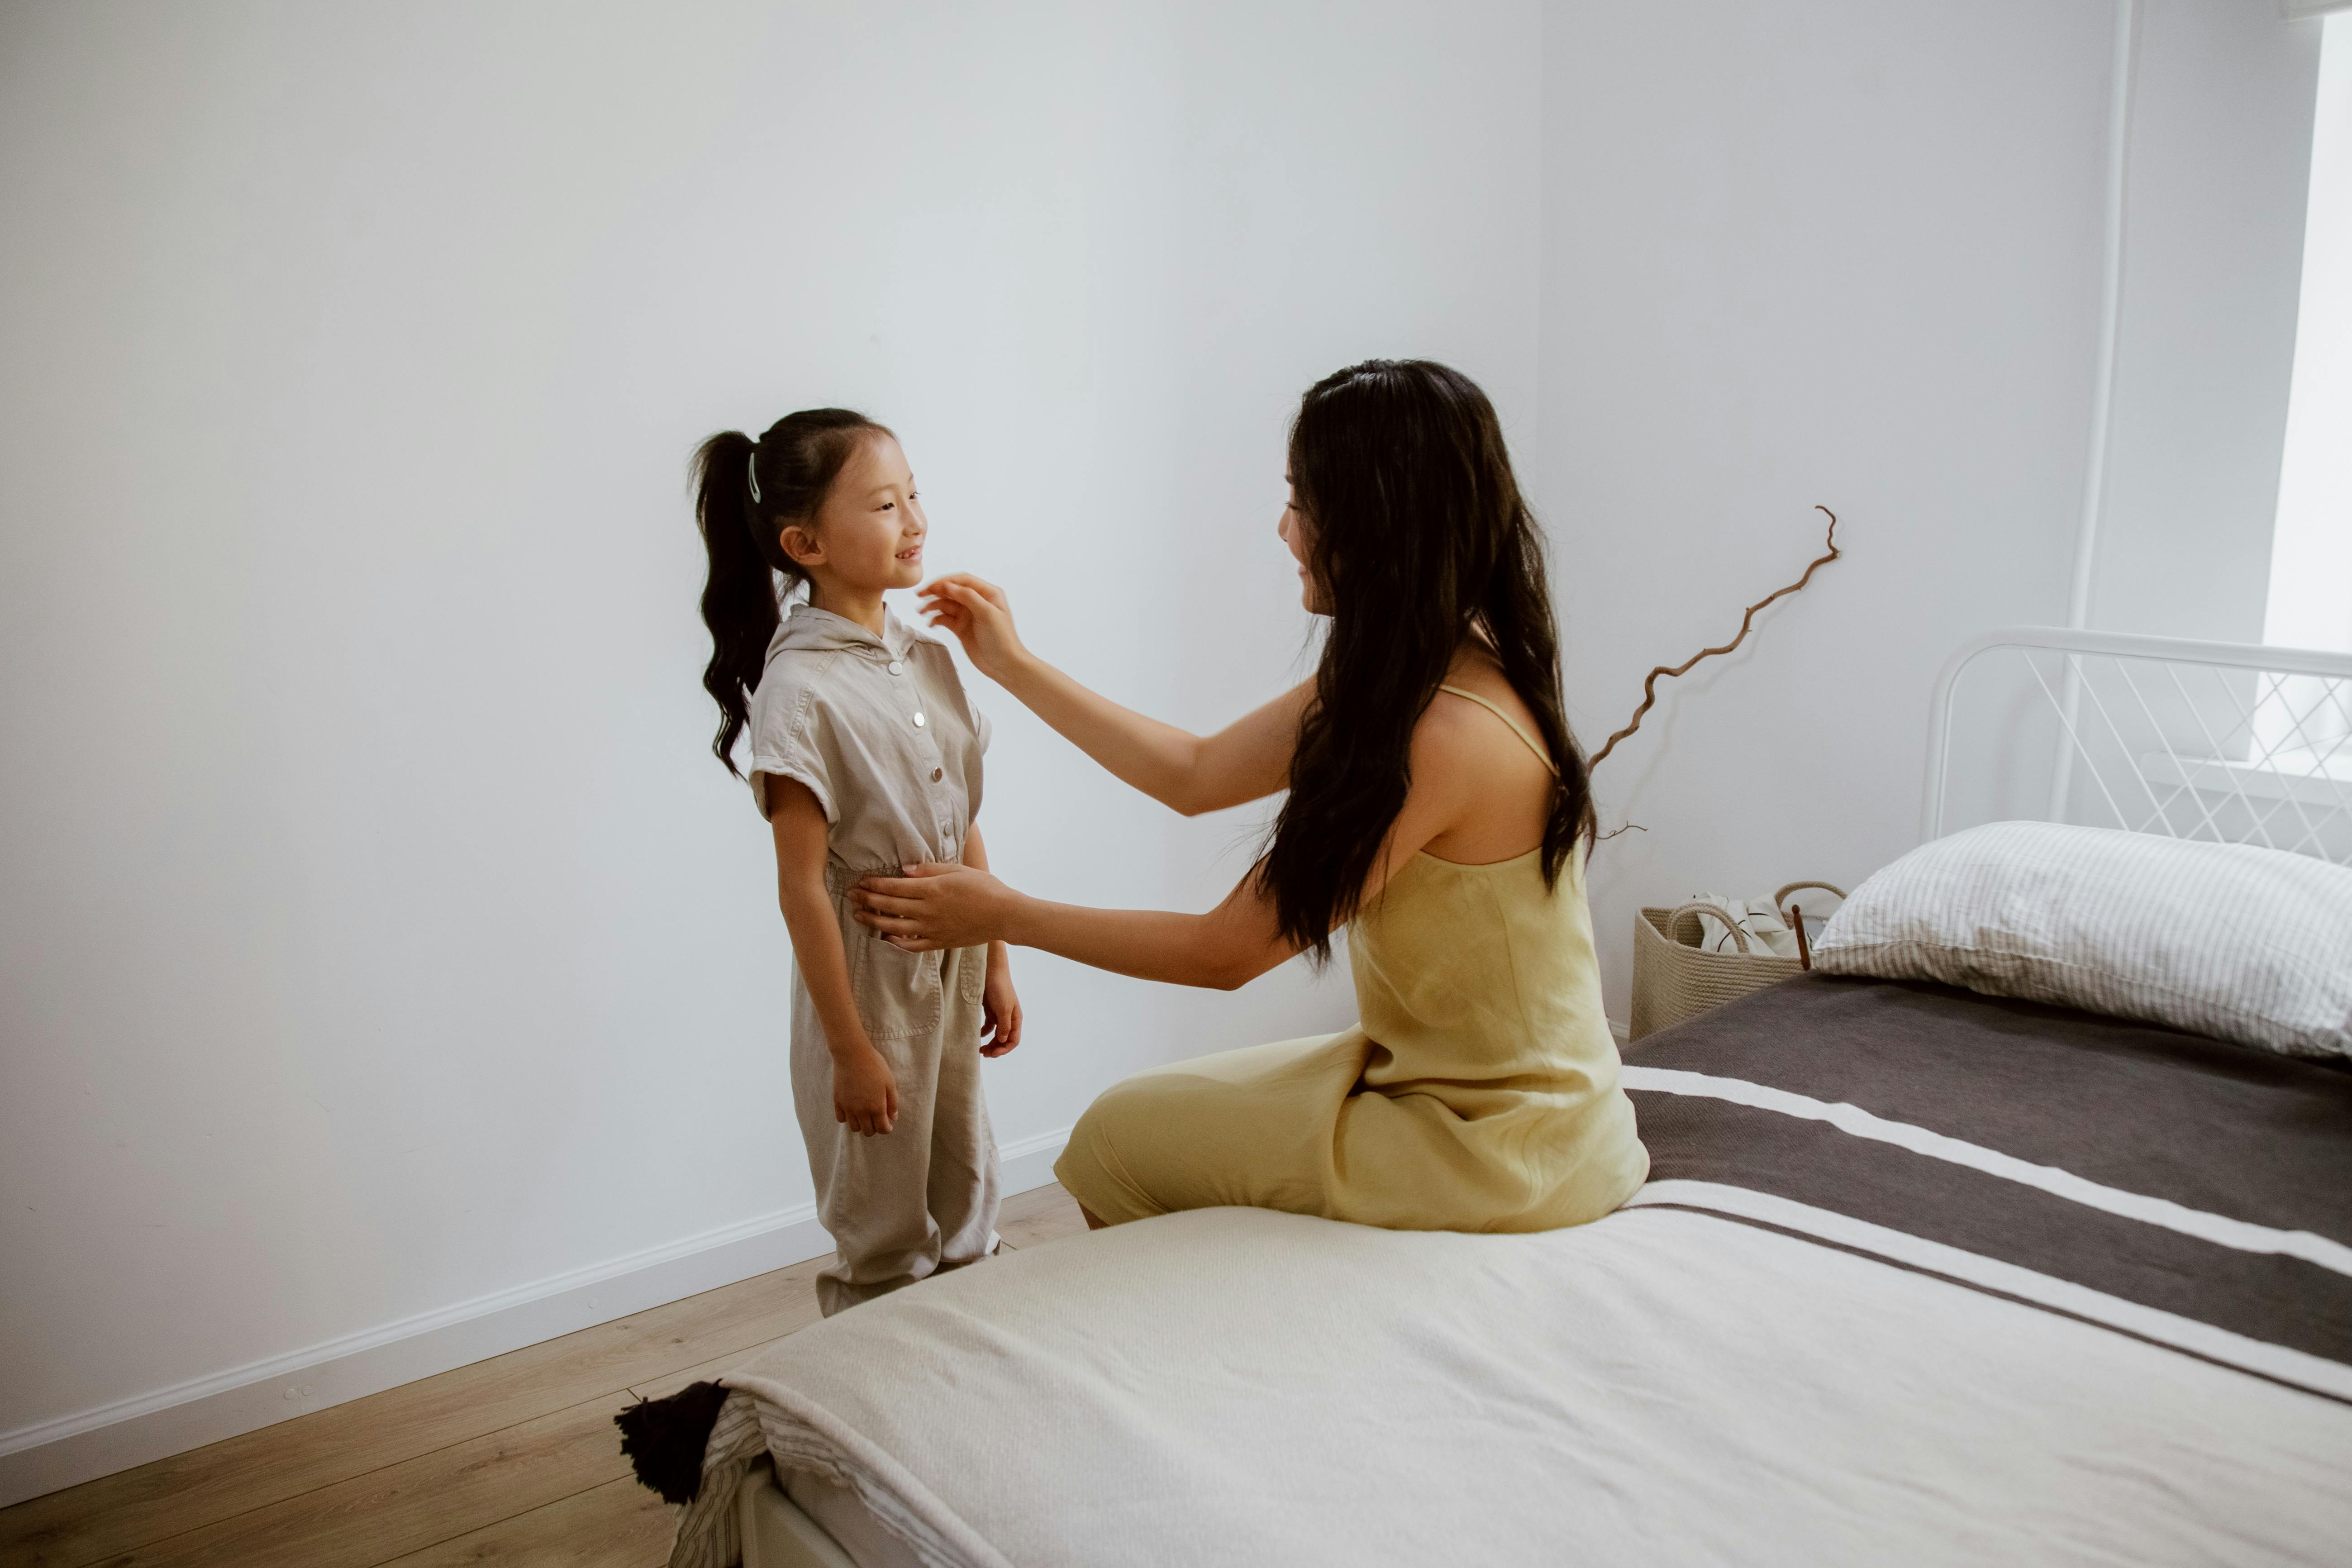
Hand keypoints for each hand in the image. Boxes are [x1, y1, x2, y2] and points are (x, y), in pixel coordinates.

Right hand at [832, 1046, 898, 1136]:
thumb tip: (893, 1117)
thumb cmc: (874, 1066)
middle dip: (875, 1128)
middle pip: (868, 1132)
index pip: (882, 1129)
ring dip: (861, 1124)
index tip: (888, 1124)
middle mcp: (861, 1111)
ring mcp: (847, 1107)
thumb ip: (892, 1102)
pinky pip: (841, 1119)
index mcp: (876, 1107)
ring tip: (865, 1115)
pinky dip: (847, 1118)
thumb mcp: (890, 1083)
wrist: (852, 1054)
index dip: (887, 1129)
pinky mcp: (837, 1101)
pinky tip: (852, 1110)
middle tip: (877, 1119)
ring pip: (854, 1128)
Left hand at [853, 863, 1019, 950]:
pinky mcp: (940, 942)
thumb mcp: (957, 870)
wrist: (1004, 914)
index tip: (860, 881)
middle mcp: (927, 910)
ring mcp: (932, 929)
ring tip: (859, 915)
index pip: (894, 886)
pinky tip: (887, 937)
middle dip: (867, 899)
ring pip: (895, 927)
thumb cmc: (984, 887)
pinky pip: (912, 945)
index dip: (874, 884)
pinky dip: (897, 942)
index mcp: (932, 889)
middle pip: (889, 905)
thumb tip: (903, 870)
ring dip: (874, 920)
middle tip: (851, 895)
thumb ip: (928, 870)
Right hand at [916, 574, 1027, 682]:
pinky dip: (936, 619)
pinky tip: (931, 623)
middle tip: (920, 595)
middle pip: (952, 590)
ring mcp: (968, 614)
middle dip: (935, 592)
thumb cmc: (1002, 639)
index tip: (930, 587)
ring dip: (933, 605)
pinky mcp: (961, 627)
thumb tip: (948, 585)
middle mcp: (977, 601)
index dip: (945, 581)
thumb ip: (968, 597)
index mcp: (988, 593)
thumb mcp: (987, 613)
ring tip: (921, 611)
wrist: (1004, 665)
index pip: (963, 581)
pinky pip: (945, 618)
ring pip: (946, 604)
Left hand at [980, 945, 1021, 1056]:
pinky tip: (977, 1035)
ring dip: (990, 1043)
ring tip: (980, 1049)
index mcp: (1016, 1019)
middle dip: (995, 1048)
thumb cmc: (1000, 988)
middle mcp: (1009, 1019)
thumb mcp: (1003, 1008)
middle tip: (983, 1054)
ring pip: (996, 1035)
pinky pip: (988, 1027)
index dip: (1004, 1049)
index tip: (992, 1053)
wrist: (990, 970)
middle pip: (1004, 1040)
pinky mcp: (990, 1011)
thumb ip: (1004, 1026)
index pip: (1013, 1040)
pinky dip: (983, 1033)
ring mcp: (999, 1015)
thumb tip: (1003, 1041)